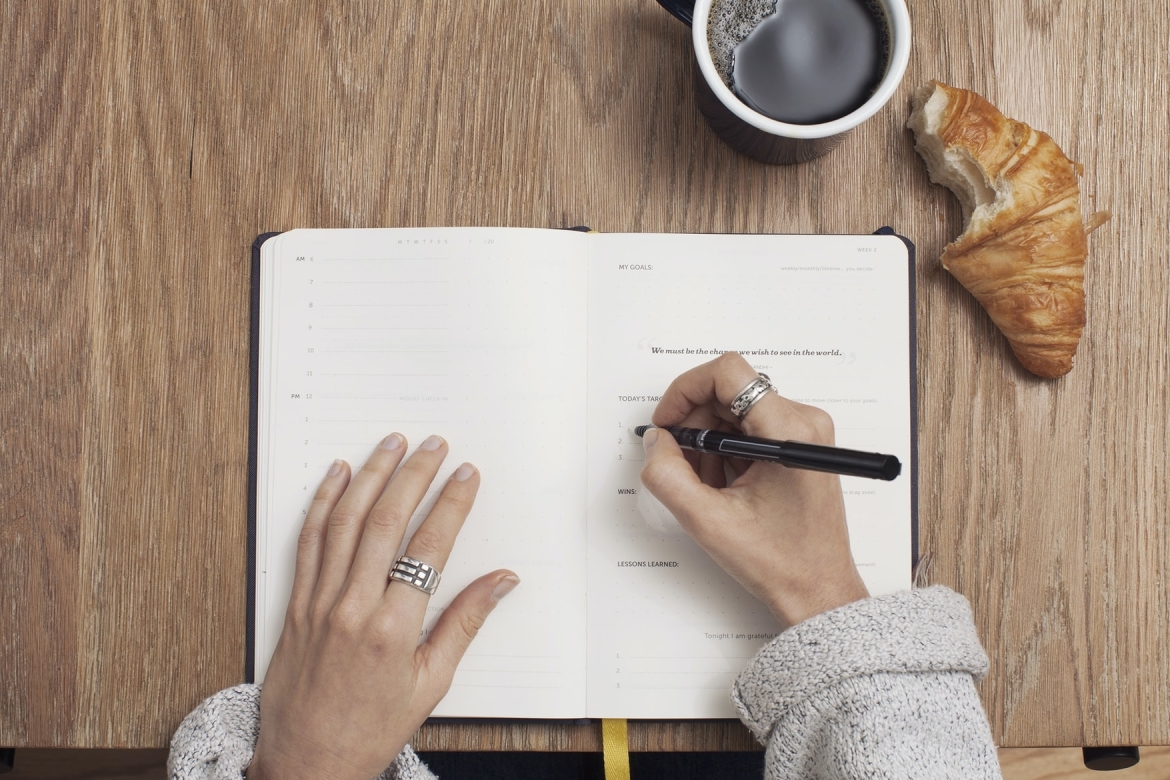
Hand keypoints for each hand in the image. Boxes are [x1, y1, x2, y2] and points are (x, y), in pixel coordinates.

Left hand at [247, 434, 518, 779]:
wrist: (306, 764)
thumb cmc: (371, 729)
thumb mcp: (431, 683)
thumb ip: (465, 624)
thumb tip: (502, 581)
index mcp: (394, 630)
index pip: (429, 548)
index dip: (451, 504)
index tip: (466, 476)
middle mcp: (353, 608)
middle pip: (386, 522)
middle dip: (413, 476)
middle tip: (434, 445)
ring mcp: (319, 602)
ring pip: (344, 522)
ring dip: (370, 476)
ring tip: (391, 444)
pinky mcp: (295, 604)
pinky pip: (308, 542)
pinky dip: (323, 503)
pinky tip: (337, 476)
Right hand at [640, 353, 867, 627]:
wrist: (818, 591)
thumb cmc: (780, 561)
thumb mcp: (708, 521)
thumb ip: (668, 475)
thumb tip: (655, 440)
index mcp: (789, 431)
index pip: (728, 373)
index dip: (686, 390)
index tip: (667, 422)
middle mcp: (803, 422)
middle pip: (729, 391)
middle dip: (695, 424)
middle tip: (679, 463)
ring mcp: (804, 433)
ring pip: (736, 411)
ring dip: (709, 441)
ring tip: (707, 485)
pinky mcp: (800, 445)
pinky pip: (749, 428)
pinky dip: (726, 451)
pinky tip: (724, 487)